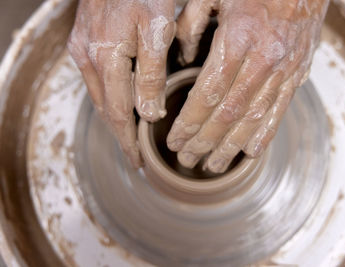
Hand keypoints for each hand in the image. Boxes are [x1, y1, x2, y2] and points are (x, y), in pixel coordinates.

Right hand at [68, 0, 175, 167]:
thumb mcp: (157, 28)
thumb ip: (151, 73)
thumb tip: (148, 113)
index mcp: (106, 57)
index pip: (117, 113)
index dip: (128, 140)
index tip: (138, 161)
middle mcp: (87, 56)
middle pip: (104, 108)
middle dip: (120, 135)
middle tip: (134, 156)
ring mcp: (82, 47)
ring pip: (99, 95)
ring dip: (114, 117)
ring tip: (129, 137)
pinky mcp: (84, 39)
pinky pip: (97, 78)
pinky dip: (109, 97)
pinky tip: (121, 103)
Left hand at [167, 0, 328, 172]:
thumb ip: (191, 24)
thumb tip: (182, 58)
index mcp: (238, 39)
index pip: (208, 93)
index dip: (189, 121)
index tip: (174, 139)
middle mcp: (263, 61)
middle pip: (228, 114)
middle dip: (204, 142)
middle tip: (186, 158)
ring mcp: (284, 71)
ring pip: (253, 120)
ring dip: (230, 147)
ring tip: (212, 166)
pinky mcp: (297, 75)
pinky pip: (279, 112)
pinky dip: (264, 136)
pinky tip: (249, 153)